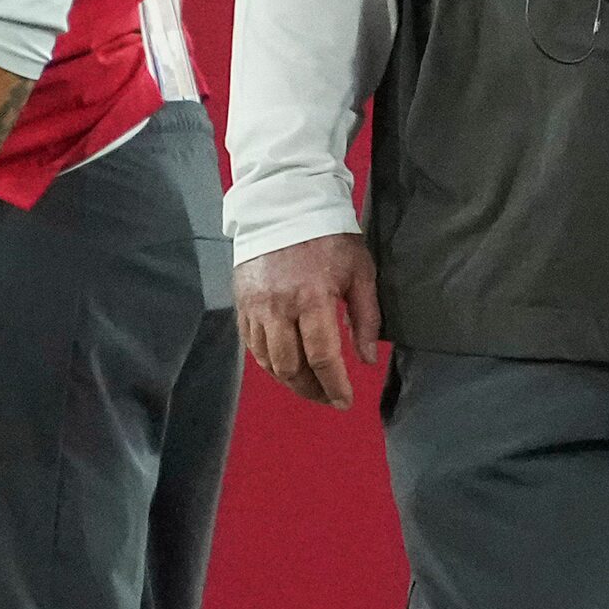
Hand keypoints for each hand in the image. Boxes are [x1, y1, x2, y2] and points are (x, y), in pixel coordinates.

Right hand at [234, 233, 382, 408]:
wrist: (285, 206)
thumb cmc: (330, 237)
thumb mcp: (360, 270)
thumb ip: (365, 317)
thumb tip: (366, 359)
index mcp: (313, 297)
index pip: (322, 357)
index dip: (334, 385)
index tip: (345, 401)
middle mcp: (279, 306)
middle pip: (290, 367)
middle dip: (311, 390)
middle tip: (328, 397)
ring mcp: (255, 306)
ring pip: (268, 362)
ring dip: (290, 381)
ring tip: (310, 385)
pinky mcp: (241, 303)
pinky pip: (252, 346)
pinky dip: (269, 363)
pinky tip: (286, 365)